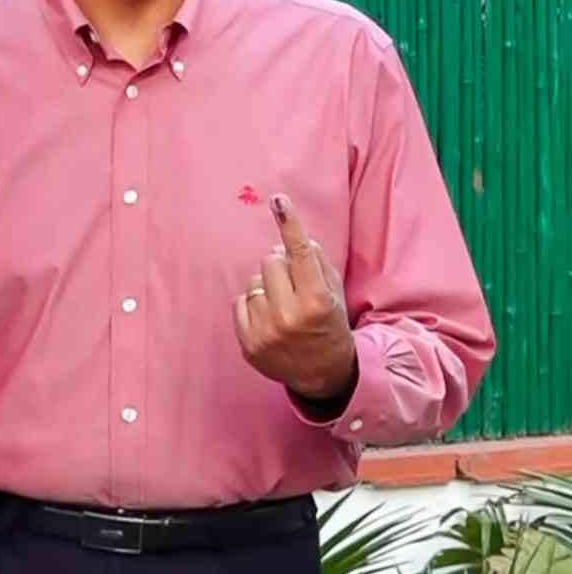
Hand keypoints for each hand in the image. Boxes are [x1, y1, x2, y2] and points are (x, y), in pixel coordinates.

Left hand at [233, 194, 356, 401]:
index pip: (300, 253)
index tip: (279, 199)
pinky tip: (269, 318)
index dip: (290, 223)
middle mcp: (290, 317)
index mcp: (317, 301)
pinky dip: (253, 304)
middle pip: (270, 260)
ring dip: (267, 286)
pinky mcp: (248, 343)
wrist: (324, 374)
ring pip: (253, 280)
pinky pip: (240, 301)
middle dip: (281, 266)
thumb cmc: (330, 324)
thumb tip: (285, 240)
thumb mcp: (334, 293)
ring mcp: (266, 332)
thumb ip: (316, 262)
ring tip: (283, 307)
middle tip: (294, 284)